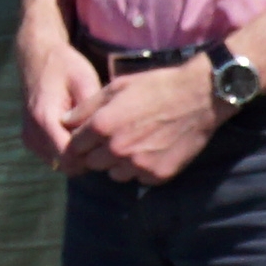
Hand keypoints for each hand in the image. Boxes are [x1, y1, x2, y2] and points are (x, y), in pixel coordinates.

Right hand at [15, 27, 99, 167]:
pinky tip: (79, 132)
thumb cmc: (64, 65)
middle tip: (103, 137)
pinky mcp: (30, 139)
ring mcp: (29, 138)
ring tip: (91, 132)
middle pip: (66, 165)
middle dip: (87, 156)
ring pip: (60, 164)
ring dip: (78, 155)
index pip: (70, 158)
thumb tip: (103, 139)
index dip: (92, 154)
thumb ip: (91, 112)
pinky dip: (68, 151)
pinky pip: (53, 157)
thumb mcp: (84, 80)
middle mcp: (33, 133)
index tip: (107, 141)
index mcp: (45, 119)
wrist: (36, 56)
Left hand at [70, 62, 223, 187]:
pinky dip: (141, 169)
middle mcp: (117, 149)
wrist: (200, 97)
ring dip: (118, 163)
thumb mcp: (117, 87)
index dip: (81, 140)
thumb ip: (87, 107)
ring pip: (114, 174)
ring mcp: (138, 165)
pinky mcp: (158, 176)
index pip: (74, 146)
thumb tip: (64, 121)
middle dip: (98, 152)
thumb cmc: (157, 86)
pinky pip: (138, 179)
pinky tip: (152, 150)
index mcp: (102, 126)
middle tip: (116, 137)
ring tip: (135, 143)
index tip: (90, 135)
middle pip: (92, 163)